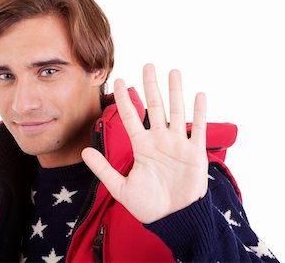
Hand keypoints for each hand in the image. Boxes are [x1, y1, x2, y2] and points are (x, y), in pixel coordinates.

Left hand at [82, 64, 207, 223]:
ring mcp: (178, 144)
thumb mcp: (121, 188)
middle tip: (148, 65)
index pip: (131, 117)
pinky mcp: (195, 152)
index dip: (125, 100)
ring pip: (177, 112)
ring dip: (176, 92)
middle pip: (155, 107)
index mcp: (142, 147)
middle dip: (151, 86)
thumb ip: (103, 170)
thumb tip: (83, 153)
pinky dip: (200, 112)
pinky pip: (199, 129)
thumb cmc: (148, 205)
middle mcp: (160, 141)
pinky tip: (199, 95)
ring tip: (173, 72)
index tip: (119, 81)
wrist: (173, 218)